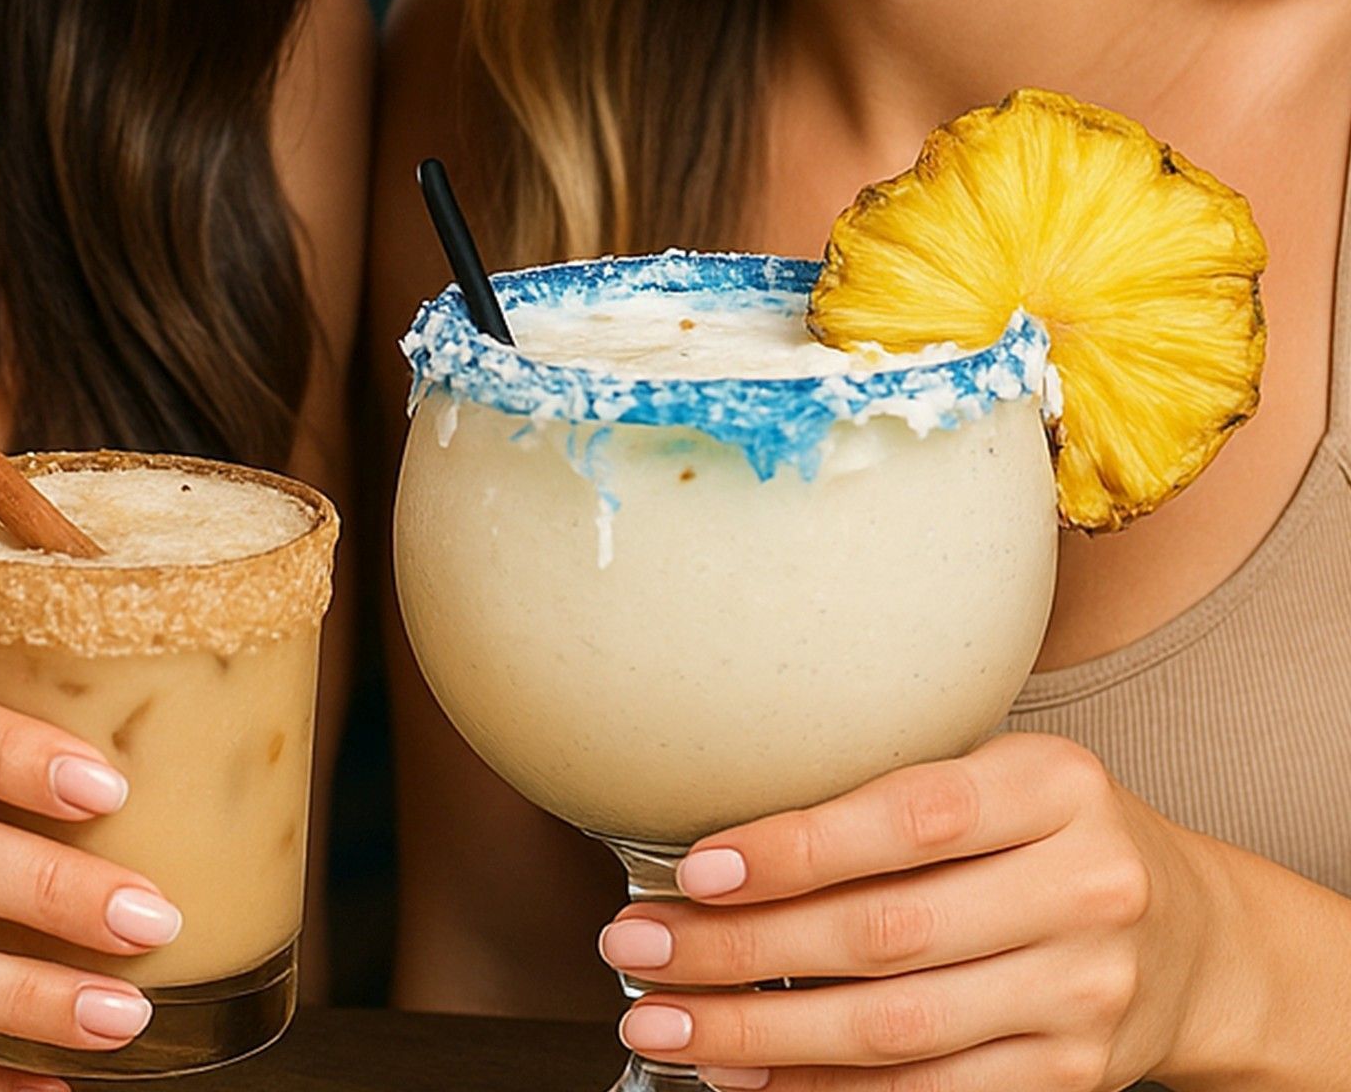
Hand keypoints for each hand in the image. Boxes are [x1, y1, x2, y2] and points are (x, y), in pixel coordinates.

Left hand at [599, 733, 1216, 1089]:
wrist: (1194, 936)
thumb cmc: (1048, 833)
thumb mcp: (999, 774)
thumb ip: (889, 792)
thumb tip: (717, 840)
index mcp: (1055, 785)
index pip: (907, 818)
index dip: (794, 849)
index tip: (694, 871)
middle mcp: (1082, 887)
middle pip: (885, 934)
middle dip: (741, 951)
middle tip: (639, 950)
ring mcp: (1085, 993)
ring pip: (896, 1029)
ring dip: (762, 1034)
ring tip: (666, 1022)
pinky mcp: (1075, 1078)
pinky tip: (749, 1077)